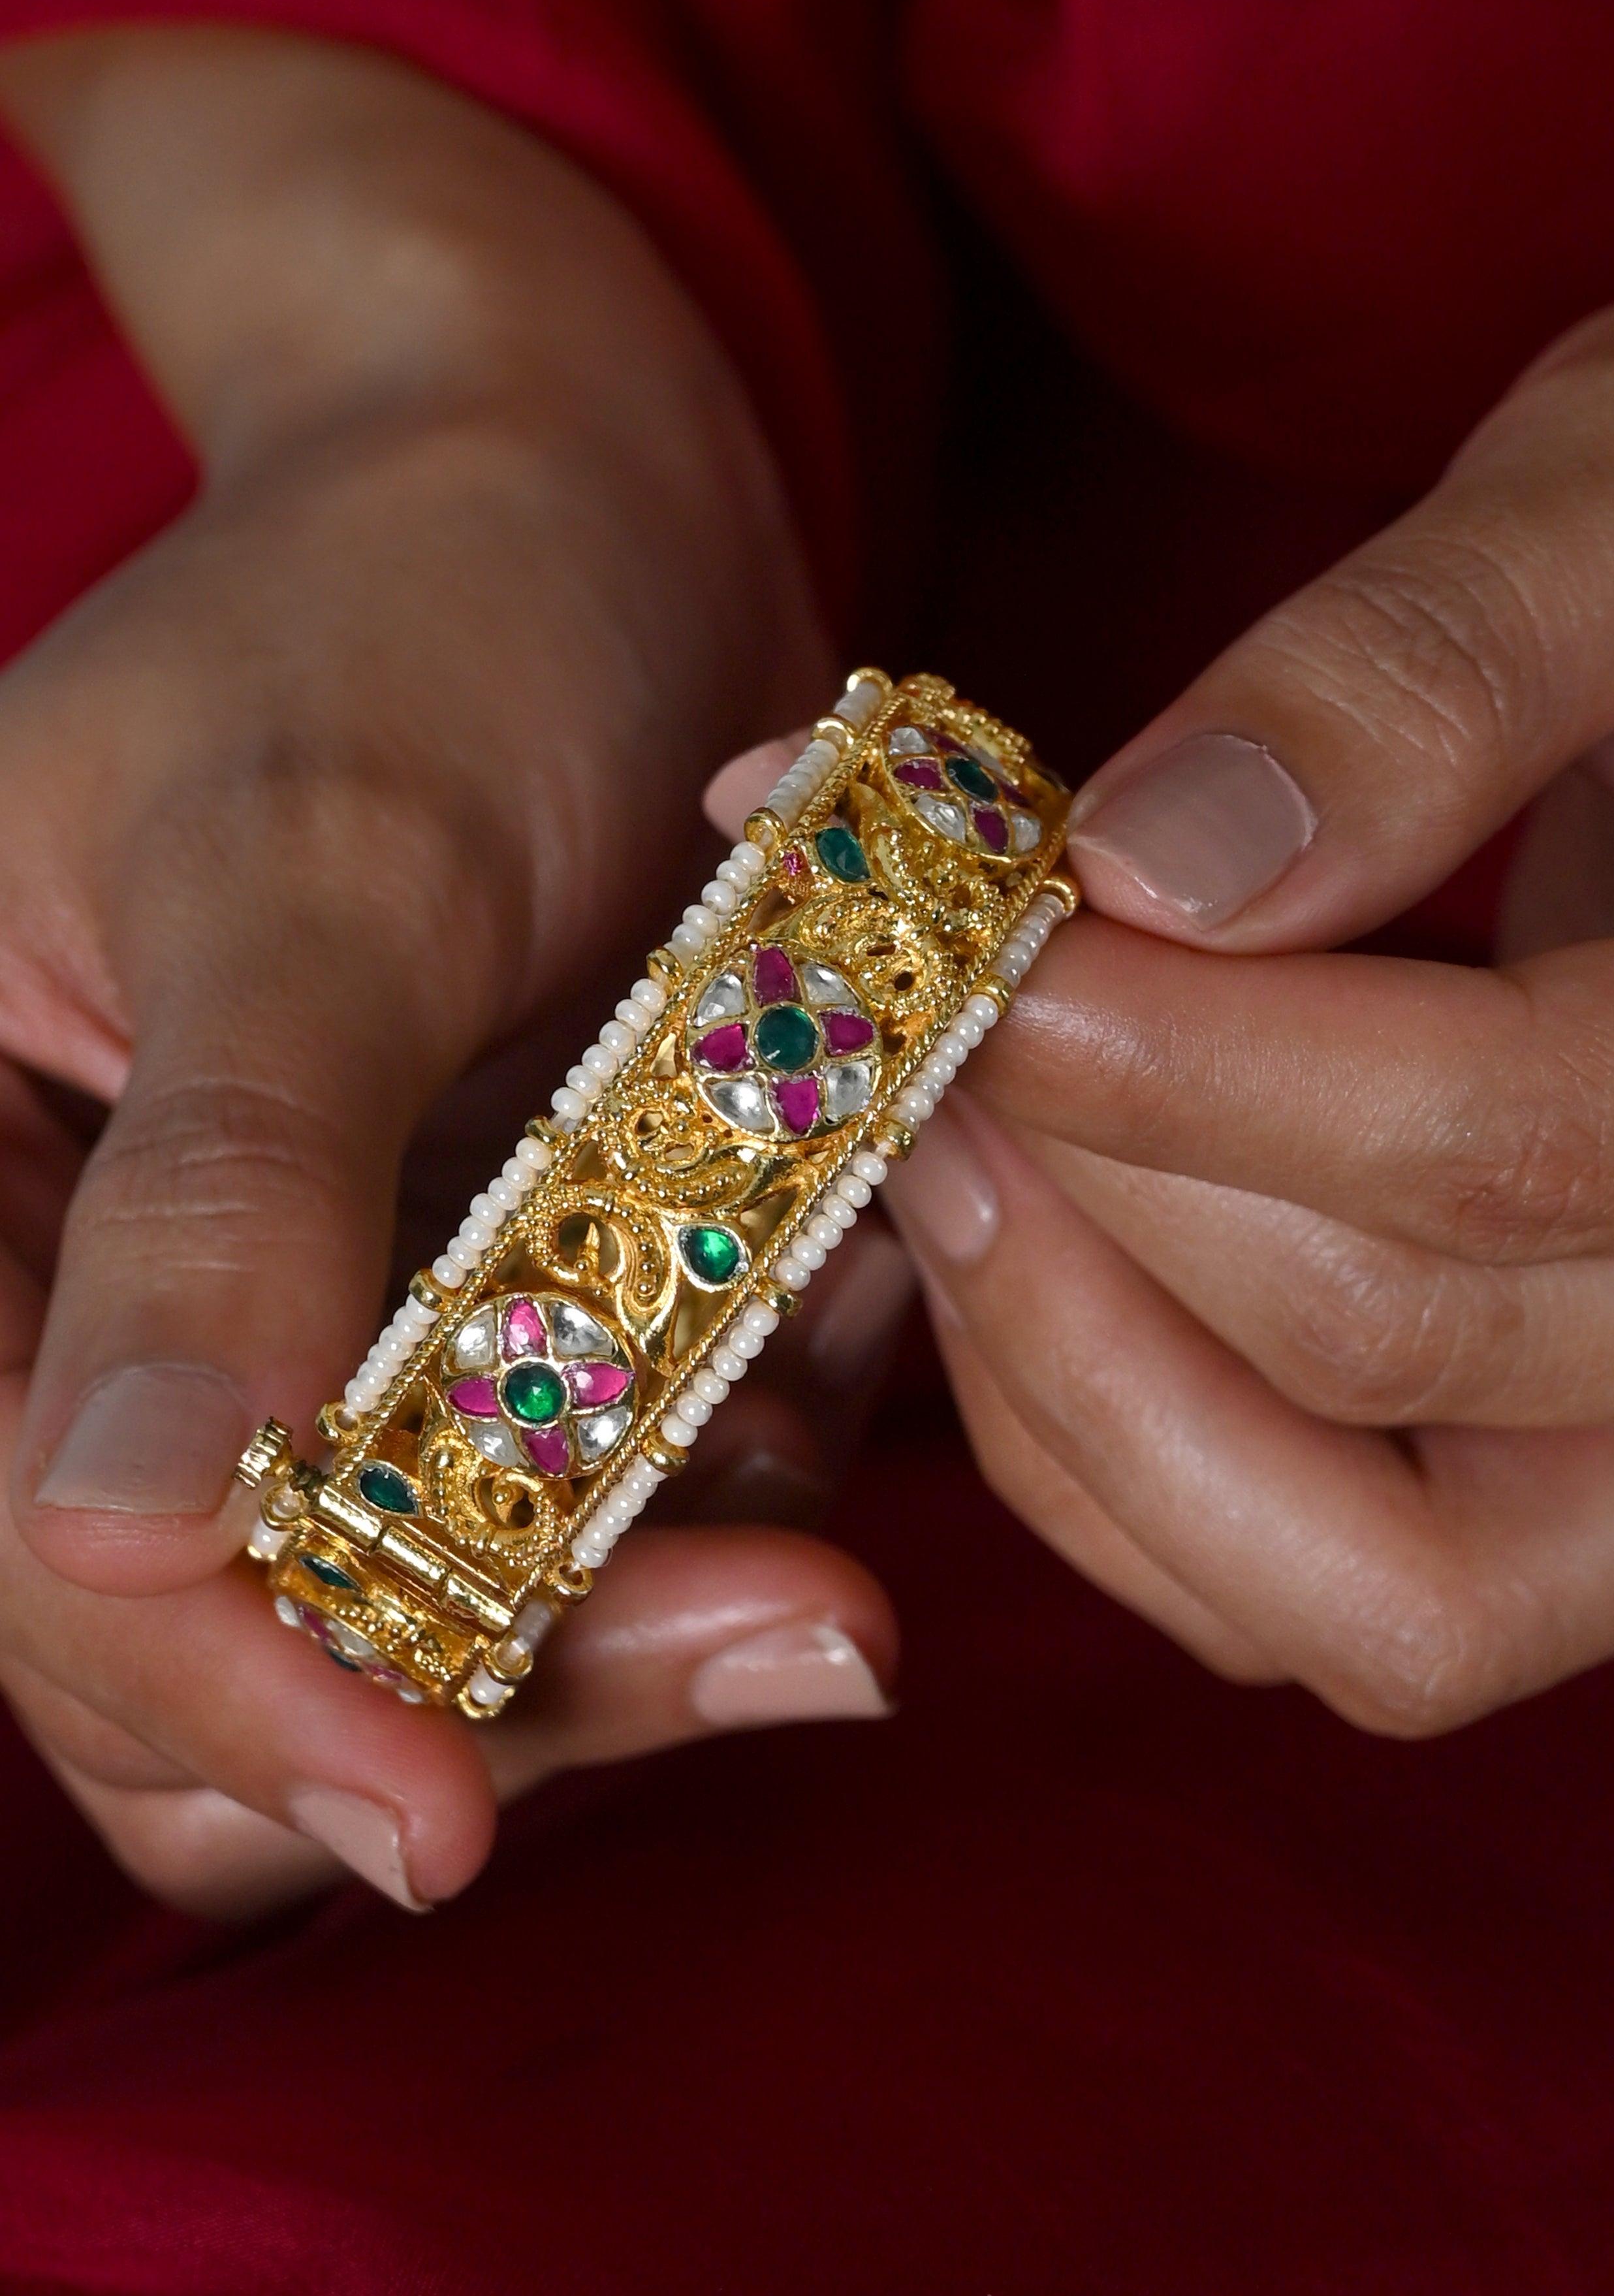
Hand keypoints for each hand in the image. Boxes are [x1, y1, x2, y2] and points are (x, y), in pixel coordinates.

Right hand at [0, 31, 903, 1912]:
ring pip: (423, 1631)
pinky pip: (597, 1512)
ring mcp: (299, 1324)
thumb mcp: (304, 865)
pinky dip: (726, 1494)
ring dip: (641, 1620)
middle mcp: (77, 1292)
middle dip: (496, 1678)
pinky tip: (849, 1381)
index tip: (442, 1811)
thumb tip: (118, 1529)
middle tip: (792, 1640)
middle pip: (227, 1656)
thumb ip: (226, 1193)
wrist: (586, 484)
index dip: (226, 1694)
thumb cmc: (410, 603)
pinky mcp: (484, 1317)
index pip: (23, 1548)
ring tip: (844, 1568)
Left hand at [890, 240, 1613, 1733]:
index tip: (970, 932)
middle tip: (906, 1005)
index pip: (1541, 1140)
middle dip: (1105, 1189)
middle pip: (1433, 1350)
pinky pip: (1387, 1602)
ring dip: (1103, 1396)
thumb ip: (1417, 662)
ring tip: (951, 1143)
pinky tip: (1054, 1258)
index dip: (1199, 1063)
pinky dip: (1168, 1472)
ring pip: (1390, 1596)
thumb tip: (1141, 876)